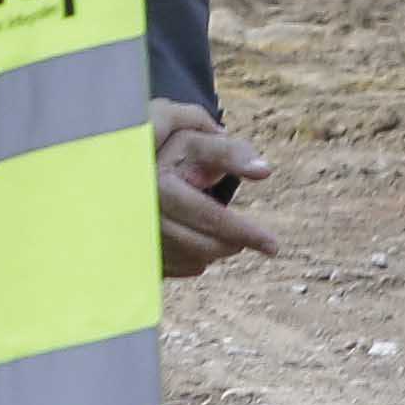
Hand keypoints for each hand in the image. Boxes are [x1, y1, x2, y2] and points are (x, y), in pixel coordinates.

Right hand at [153, 102, 278, 279]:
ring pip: (187, 258)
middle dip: (232, 244)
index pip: (210, 216)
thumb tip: (264, 171)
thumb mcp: (198, 139)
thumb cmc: (174, 148)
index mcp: (161, 184)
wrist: (132, 158)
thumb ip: (231, 150)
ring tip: (231, 240)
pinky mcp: (136, 247)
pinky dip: (192, 260)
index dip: (244, 232)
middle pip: (199, 243)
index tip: (272, 245)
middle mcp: (145, 212)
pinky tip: (203, 246)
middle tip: (261, 243)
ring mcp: (138, 233)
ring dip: (215, 251)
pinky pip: (172, 266)